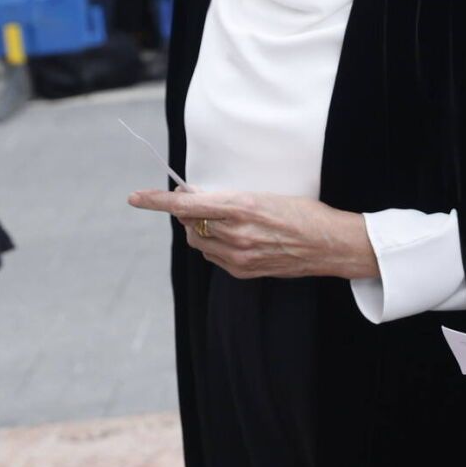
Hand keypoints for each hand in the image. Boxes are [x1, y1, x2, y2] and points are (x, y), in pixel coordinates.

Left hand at [126, 187, 369, 278]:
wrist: (330, 244)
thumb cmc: (303, 212)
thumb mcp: (266, 194)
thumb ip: (229, 199)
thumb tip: (196, 198)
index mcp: (241, 207)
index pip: (187, 204)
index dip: (157, 201)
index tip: (135, 197)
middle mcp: (235, 234)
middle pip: (189, 223)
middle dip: (188, 212)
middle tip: (200, 202)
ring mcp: (238, 256)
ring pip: (198, 241)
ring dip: (200, 229)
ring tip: (224, 221)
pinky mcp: (244, 271)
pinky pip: (213, 257)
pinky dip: (214, 245)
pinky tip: (234, 238)